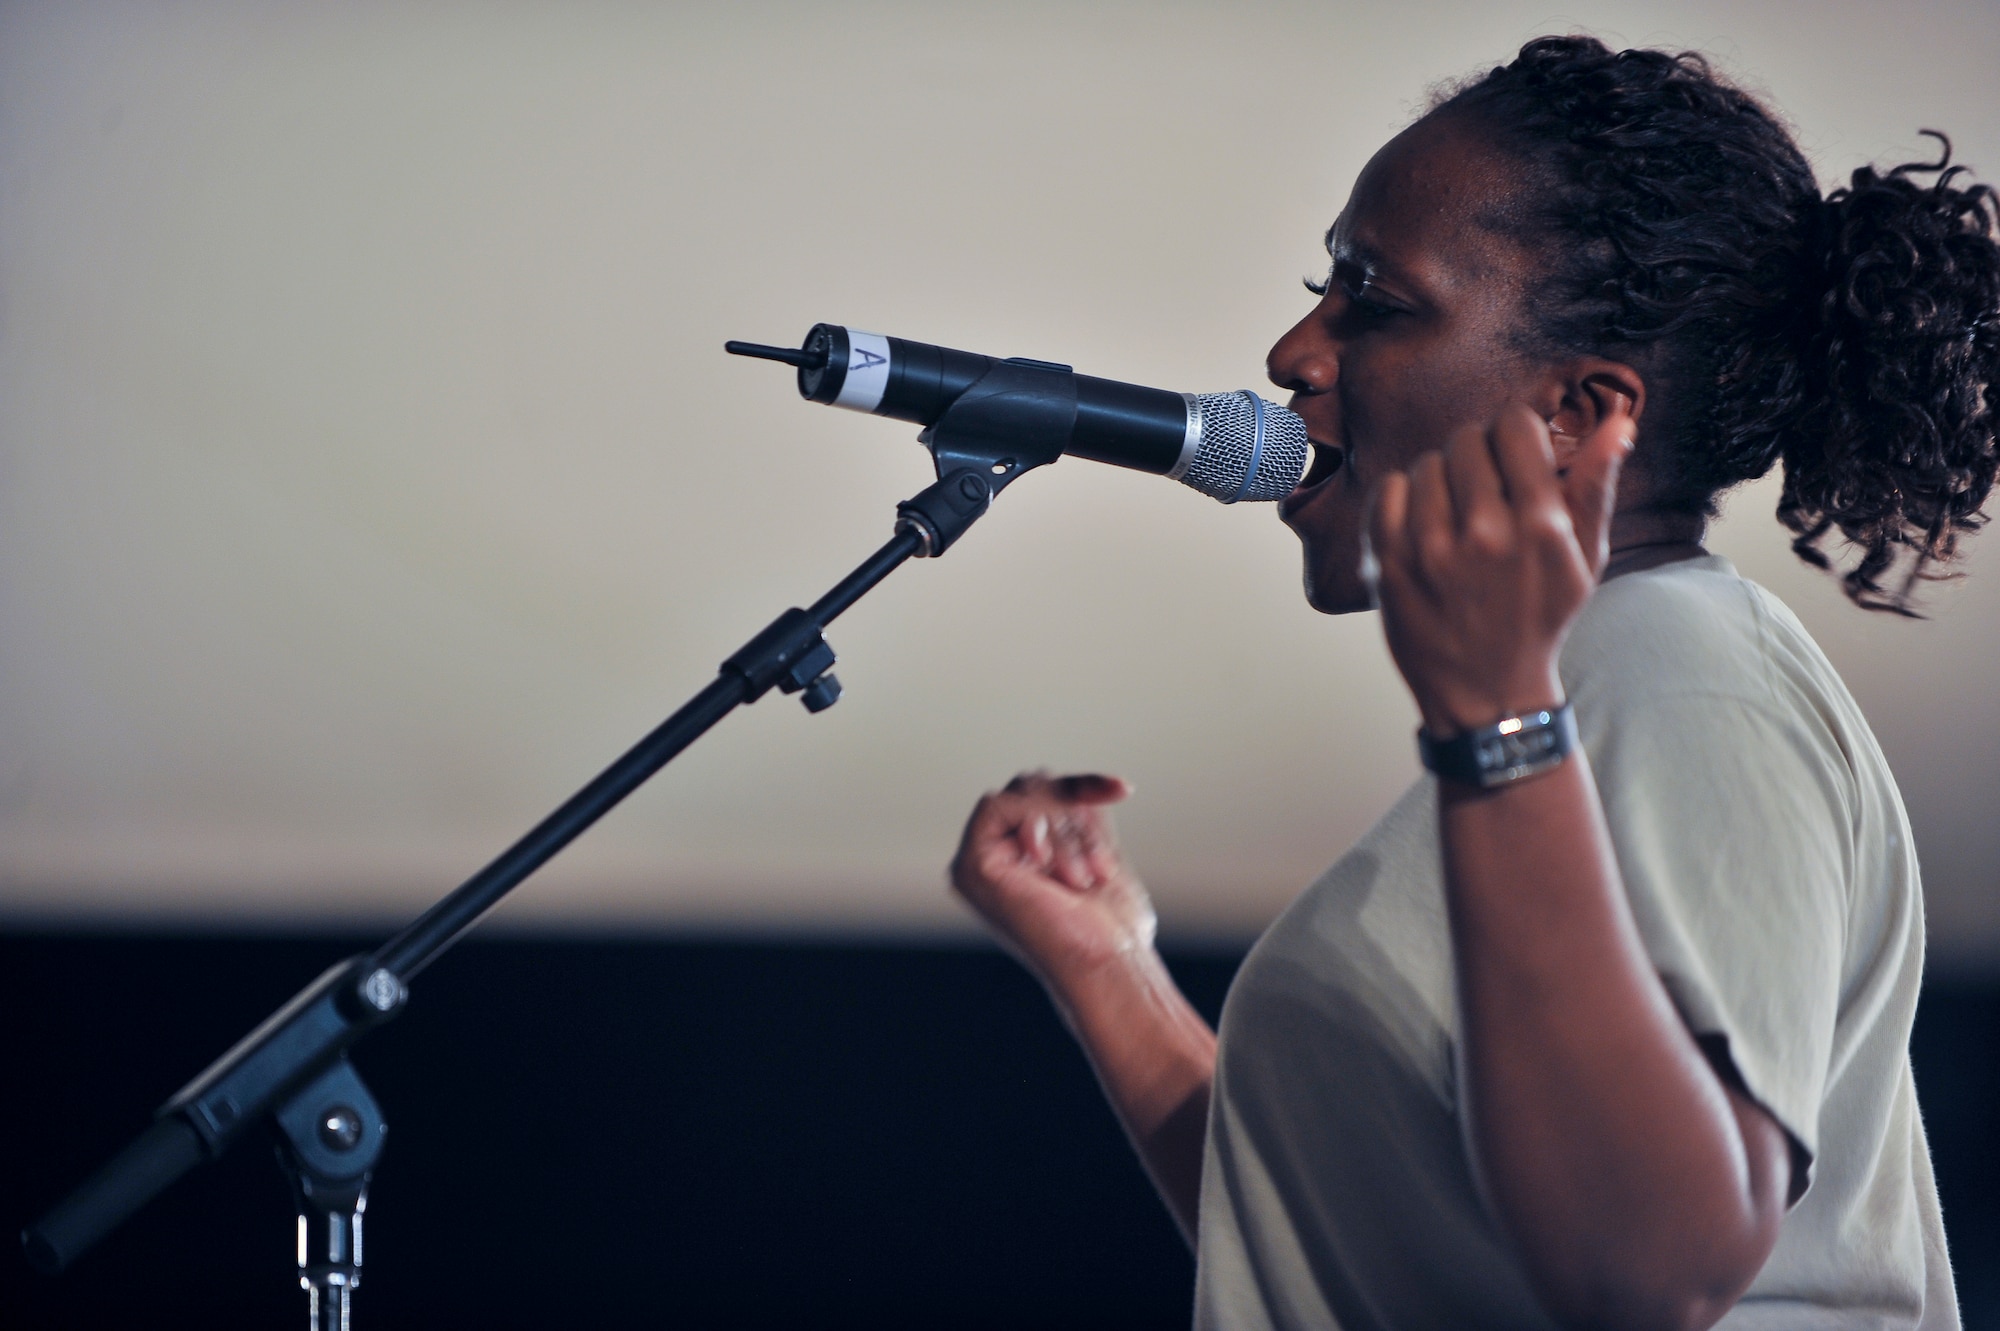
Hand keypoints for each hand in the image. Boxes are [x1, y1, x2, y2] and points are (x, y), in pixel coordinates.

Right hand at [949, 771, 1154, 988]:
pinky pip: (999, 805)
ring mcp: (976, 862)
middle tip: (1095, 868)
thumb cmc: (1111, 926)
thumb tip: (1066, 785)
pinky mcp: (971, 865)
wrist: (1107, 962)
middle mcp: (993, 859)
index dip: (1081, 789)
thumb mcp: (1094, 849)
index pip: (1043, 794)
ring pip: (1022, 793)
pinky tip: (1049, 861)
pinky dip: (1036, 819)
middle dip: (1073, 815)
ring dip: (1064, 828)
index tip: (1122, 791)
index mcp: (1018, 859)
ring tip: (1080, 877)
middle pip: (1031, 786)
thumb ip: (1072, 814)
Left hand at [1366, 401, 1631, 735]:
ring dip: (1441, 481)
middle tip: (1486, 494)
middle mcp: (1485, 533)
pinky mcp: (1388, 563)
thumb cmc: (1540, 616)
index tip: (1515, 458)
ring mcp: (1429, 549)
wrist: (1487, 692)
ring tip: (1456, 517)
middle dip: (1478, 457)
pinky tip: (1424, 527)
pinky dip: (1403, 499)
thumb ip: (1597, 485)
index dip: (1515, 434)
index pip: (1514, 425)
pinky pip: (1388, 489)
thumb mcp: (1584, 557)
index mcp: (1542, 526)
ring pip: (1427, 462)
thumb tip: (1619, 422)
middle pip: (1467, 439)